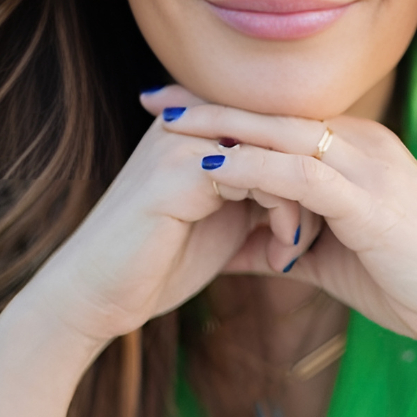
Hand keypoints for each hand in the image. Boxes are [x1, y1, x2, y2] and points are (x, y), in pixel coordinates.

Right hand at [24, 88, 324, 348]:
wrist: (97, 295)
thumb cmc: (160, 262)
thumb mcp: (224, 219)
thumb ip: (261, 192)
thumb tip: (319, 185)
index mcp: (196, 125)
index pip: (274, 130)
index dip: (305, 176)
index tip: (317, 226)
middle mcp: (188, 121)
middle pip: (280, 138)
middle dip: (310, 189)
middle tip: (316, 241)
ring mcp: (180, 140)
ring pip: (275, 157)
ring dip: (300, 208)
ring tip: (295, 252)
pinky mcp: (177, 169)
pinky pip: (257, 179)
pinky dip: (282, 218)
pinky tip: (281, 257)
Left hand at [139, 88, 416, 370]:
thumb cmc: (415, 285)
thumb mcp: (334, 260)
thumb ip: (284, 244)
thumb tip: (230, 249)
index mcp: (358, 152)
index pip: (279, 121)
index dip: (223, 112)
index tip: (169, 109)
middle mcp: (364, 146)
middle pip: (272, 114)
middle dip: (209, 104)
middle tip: (150, 96)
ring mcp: (371, 169)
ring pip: (282, 134)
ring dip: (221, 127)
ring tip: (166, 123)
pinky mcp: (373, 201)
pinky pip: (302, 175)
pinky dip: (254, 168)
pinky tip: (210, 169)